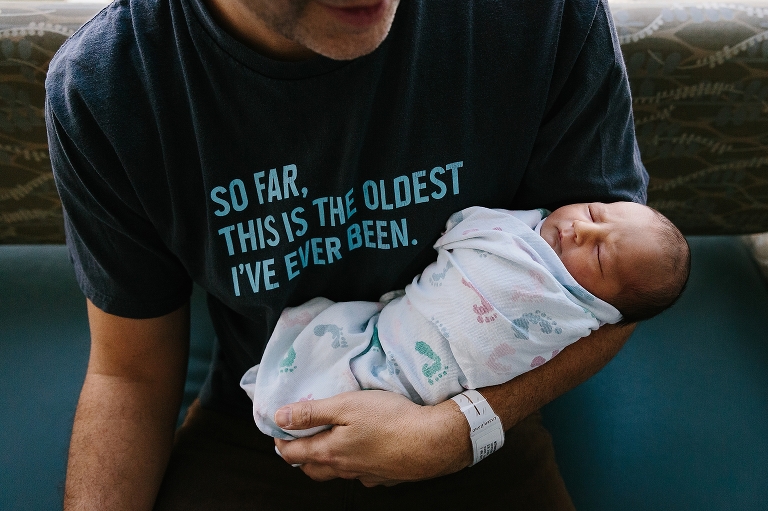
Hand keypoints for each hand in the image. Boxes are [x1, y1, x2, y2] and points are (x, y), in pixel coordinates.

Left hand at [273, 390, 471, 486]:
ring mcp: (365, 475)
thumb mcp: (346, 405)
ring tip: (328, 443)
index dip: (280, 442)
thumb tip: (280, 418)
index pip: (293, 454)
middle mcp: (345, 469)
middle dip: (299, 455)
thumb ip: (312, 413)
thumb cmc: (390, 419)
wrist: (432, 441)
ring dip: (326, 461)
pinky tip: (362, 450)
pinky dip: (353, 464)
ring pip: (336, 473)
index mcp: (330, 452)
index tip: (277, 430)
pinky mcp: (385, 476)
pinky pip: (361, 474)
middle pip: (311, 468)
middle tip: (299, 438)